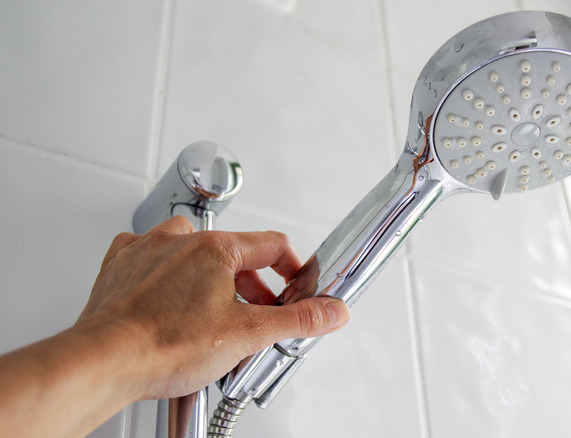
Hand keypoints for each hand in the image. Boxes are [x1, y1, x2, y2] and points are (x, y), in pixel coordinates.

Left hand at [77, 215, 349, 400]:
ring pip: (193, 253)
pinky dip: (168, 276)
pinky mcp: (121, 267)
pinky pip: (153, 259)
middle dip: (252, 285)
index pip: (272, 245)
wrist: (103, 362)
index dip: (293, 268)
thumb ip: (296, 320)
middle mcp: (180, 240)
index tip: (295, 287)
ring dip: (211, 278)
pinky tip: (172, 301)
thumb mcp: (247, 335)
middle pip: (234, 253)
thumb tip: (331, 312)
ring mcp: (147, 251)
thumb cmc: (163, 346)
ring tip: (214, 311)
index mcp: (216, 248)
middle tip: (257, 313)